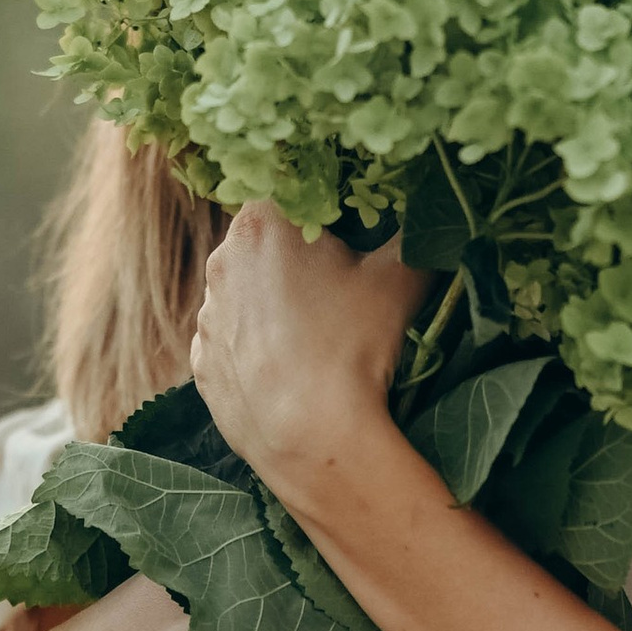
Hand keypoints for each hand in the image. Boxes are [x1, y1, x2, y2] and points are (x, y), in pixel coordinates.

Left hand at [188, 202, 428, 510]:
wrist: (313, 437)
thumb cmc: (353, 346)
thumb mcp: (400, 278)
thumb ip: (414, 234)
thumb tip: (429, 214)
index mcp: (262, 222)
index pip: (294, 193)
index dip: (329, 212)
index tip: (355, 238)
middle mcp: (222, 261)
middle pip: (267, 243)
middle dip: (302, 257)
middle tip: (344, 288)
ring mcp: (207, 316)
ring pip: (248, 294)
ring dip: (278, 304)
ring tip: (320, 337)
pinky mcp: (203, 365)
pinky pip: (234, 342)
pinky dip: (260, 349)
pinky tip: (293, 369)